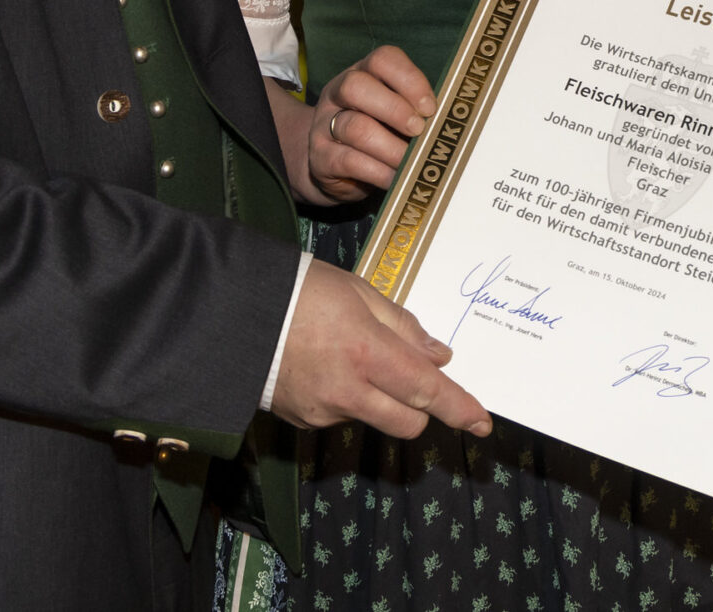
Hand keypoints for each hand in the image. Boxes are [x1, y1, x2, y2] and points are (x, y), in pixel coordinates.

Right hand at [268, 262, 491, 438]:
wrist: (229, 314)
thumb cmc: (296, 290)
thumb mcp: (357, 292)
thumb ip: (402, 326)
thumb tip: (438, 355)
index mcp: (367, 352)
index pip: (426, 390)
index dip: (459, 408)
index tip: (483, 423)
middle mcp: (348, 391)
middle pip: (408, 420)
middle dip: (420, 405)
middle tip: (411, 375)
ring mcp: (323, 412)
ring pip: (374, 417)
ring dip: (378, 398)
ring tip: (348, 355)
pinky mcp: (302, 421)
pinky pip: (340, 415)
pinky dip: (345, 398)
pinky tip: (323, 367)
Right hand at [308, 46, 435, 200]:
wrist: (328, 165)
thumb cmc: (375, 133)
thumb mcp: (391, 114)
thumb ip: (414, 110)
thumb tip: (448, 123)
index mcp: (362, 73)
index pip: (382, 60)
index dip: (409, 79)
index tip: (430, 107)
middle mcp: (338, 94)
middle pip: (356, 86)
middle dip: (394, 109)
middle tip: (419, 131)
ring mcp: (325, 125)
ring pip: (355, 127)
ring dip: (391, 147)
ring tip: (412, 161)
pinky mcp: (321, 158)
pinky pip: (349, 161)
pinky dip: (379, 172)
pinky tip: (396, 178)